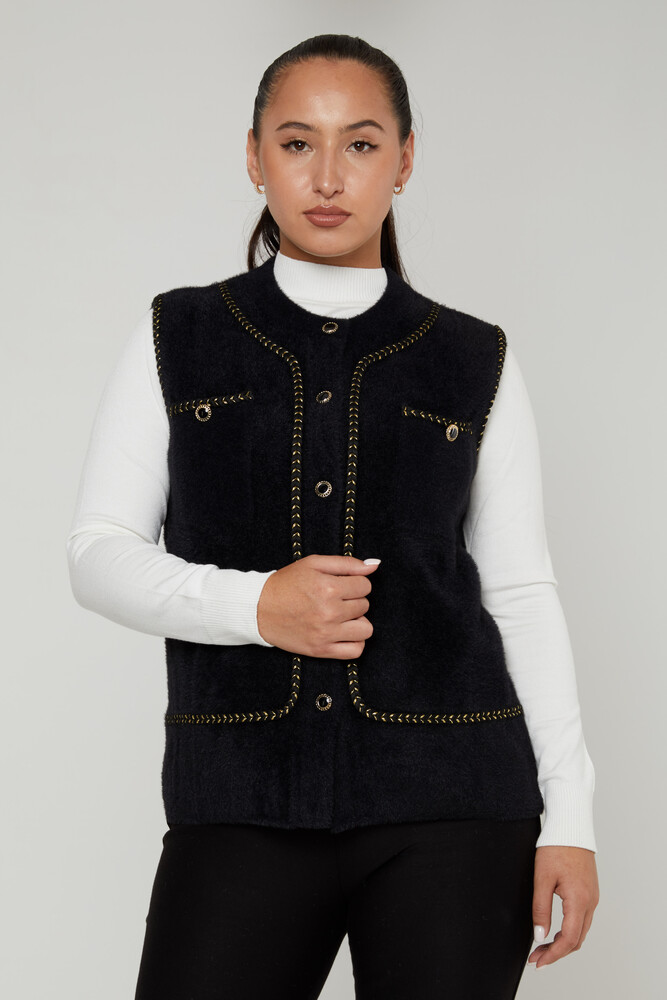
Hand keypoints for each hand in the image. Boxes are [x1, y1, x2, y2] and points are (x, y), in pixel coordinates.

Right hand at [256, 554, 379, 658]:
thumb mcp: (313, 563)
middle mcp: (330, 611)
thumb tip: (374, 565)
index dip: (354, 583)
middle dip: (353, 600)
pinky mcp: (321, 650)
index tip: (340, 585)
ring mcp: (326, 633)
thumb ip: (346, 563)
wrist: (259, 608)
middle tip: (334, 599)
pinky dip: (355, 642)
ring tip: (341, 617)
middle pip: (365, 605)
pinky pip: (356, 651)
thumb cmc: (287, 583)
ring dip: (357, 621)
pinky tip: (343, 633)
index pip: (365, 585)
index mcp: (329, 587)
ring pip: (366, 629)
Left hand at [528, 845, 598, 968]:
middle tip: (536, 957)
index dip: (553, 955)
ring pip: (580, 931)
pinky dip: (569, 931)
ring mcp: (592, 897)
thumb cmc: (555, 848)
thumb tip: (539, 936)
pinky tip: (555, 931)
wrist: (571, 828)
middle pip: (576, 940)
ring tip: (542, 946)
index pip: (568, 939)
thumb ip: (540, 909)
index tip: (538, 962)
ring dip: (562, 943)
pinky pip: (582, 920)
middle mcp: (590, 902)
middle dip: (556, 953)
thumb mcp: (542, 878)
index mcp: (579, 900)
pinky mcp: (590, 892)